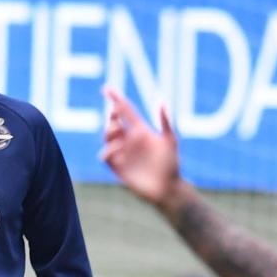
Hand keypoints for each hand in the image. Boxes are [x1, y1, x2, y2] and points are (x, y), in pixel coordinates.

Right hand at [100, 86, 181, 205]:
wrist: (168, 188)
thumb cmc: (171, 164)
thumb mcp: (170, 140)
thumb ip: (164, 121)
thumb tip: (160, 99)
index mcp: (140, 130)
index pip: (125, 111)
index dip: (115, 99)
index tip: (106, 88)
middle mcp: (129, 140)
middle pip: (114, 122)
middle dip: (112, 115)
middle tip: (116, 113)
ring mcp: (122, 153)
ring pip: (107, 137)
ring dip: (109, 131)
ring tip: (118, 130)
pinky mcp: (118, 167)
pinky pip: (105, 156)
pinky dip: (107, 151)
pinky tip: (117, 149)